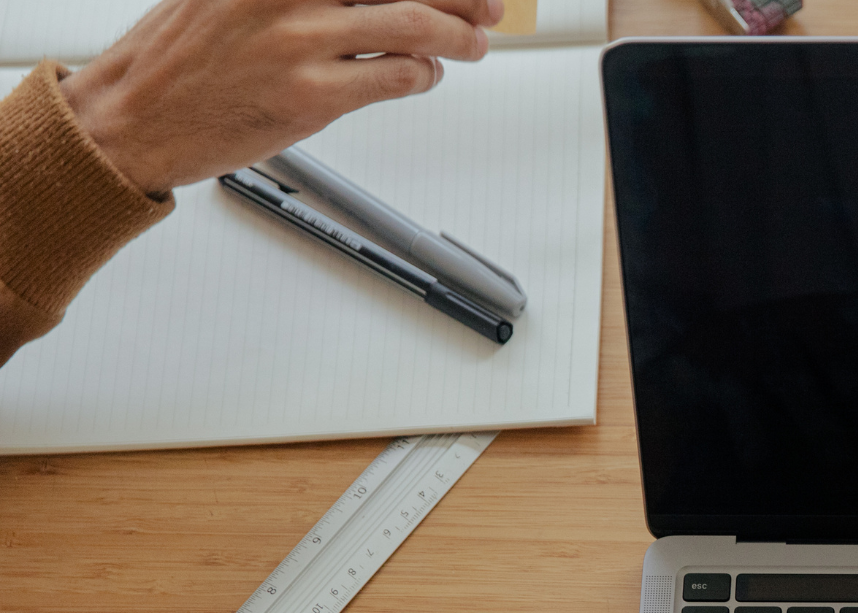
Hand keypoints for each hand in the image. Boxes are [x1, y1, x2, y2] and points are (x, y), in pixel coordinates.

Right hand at [56, 0, 504, 194]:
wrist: (130, 118)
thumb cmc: (183, 57)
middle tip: (488, 5)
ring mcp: (299, 42)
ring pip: (413, 24)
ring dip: (458, 35)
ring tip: (472, 44)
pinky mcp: (310, 96)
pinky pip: (394, 78)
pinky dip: (423, 75)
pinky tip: (422, 75)